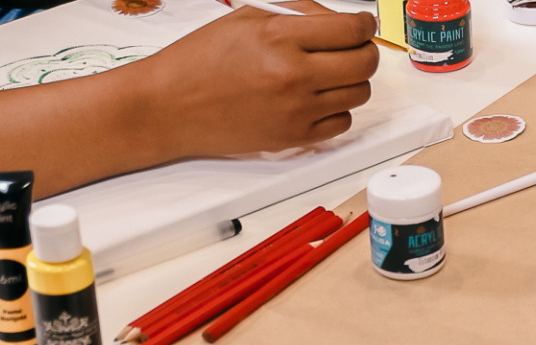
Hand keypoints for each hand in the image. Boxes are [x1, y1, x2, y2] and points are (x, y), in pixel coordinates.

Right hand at [133, 4, 377, 160]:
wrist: (170, 105)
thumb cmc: (201, 60)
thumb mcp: (247, 18)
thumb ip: (298, 16)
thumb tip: (341, 21)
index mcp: (280, 37)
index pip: (352, 30)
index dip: (365, 24)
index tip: (362, 25)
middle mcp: (292, 75)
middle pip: (365, 63)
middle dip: (364, 50)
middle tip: (352, 47)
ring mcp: (295, 110)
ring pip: (360, 94)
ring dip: (352, 80)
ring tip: (328, 73)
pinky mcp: (293, 137)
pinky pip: (342, 122)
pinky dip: (337, 109)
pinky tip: (317, 98)